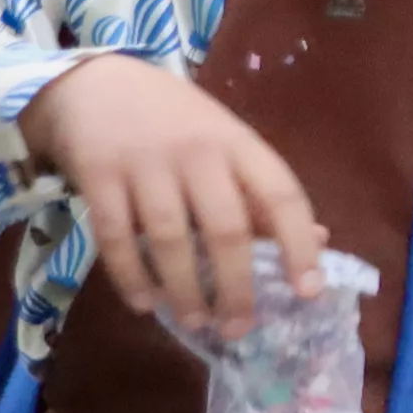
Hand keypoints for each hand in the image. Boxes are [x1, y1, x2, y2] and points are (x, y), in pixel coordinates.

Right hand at [15, 55, 323, 340]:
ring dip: (185, 290)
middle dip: (236, 287)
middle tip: (239, 328)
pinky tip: (145, 304)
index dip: (298, 245)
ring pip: (171, 239)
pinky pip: (116, 238)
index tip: (308, 292)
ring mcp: (145, 163)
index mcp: (237, 143)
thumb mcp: (226, 142)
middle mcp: (196, 152)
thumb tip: (317, 242)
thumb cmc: (174, 122)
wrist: (95, 84)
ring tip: (195, 322)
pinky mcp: (98, 175)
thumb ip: (262, 192)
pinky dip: (132, 277)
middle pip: (226, 229)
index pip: (281, 194)